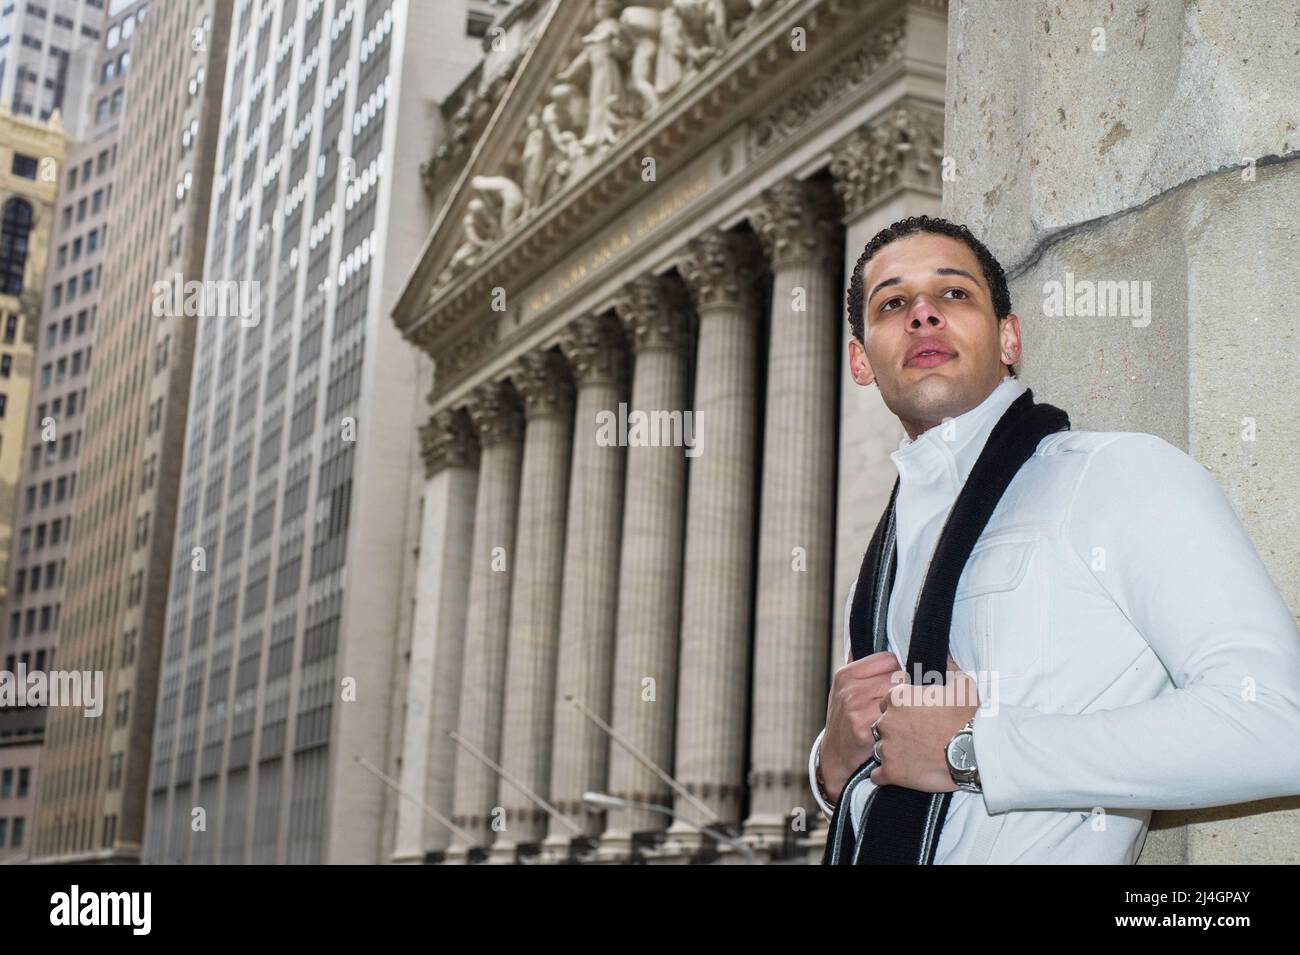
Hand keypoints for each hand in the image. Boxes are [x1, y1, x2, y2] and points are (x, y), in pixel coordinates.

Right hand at [819, 650, 903, 803]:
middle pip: (897, 676)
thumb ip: (863, 665)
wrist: (835, 755)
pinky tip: (900, 728)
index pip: (889, 659)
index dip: (897, 670)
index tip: (896, 684)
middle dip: (904, 688)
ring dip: (907, 705)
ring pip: (900, 696)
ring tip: (903, 714)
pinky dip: (904, 722)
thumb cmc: (847, 718)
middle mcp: (849, 690)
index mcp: (845, 674)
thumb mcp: (845, 687)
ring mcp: (855, 709)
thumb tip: (883, 638)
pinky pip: (897, 717)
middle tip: (904, 701)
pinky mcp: (865, 730)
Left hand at [868, 653, 979, 792]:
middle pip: (882, 724)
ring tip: (913, 756)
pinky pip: (878, 775)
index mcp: (898, 698)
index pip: (887, 701)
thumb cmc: (968, 717)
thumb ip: (946, 666)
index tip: (915, 715)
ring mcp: (887, 748)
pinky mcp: (891, 772)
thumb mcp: (961, 683)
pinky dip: (886, 775)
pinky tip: (901, 773)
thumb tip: (942, 652)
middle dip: (894, 729)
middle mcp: (887, 721)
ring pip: (880, 748)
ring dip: (892, 751)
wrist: (974, 753)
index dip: (901, 709)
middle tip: (916, 736)